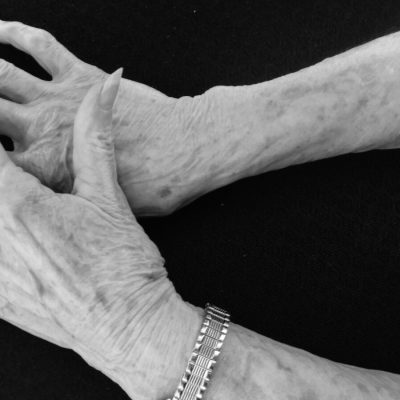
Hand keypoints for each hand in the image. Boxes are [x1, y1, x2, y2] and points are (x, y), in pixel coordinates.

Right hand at [0, 20, 209, 215]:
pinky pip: (40, 45)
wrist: (182, 151)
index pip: (0, 164)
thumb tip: (67, 197)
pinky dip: (16, 33)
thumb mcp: (103, 205)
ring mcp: (58, 99)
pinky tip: (2, 31)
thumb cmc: (151, 184)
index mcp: (44, 170)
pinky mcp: (81, 74)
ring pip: (2, 75)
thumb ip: (74, 196)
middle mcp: (41, 131)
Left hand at [0, 70, 198, 398]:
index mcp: (20, 207)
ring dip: (4, 199)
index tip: (7, 130)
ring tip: (41, 214)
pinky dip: (3, 243)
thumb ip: (96, 138)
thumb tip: (105, 91)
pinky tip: (26, 243)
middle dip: (5, 171)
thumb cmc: (124, 266)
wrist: (132, 327)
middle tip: (27, 174)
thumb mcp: (111, 197)